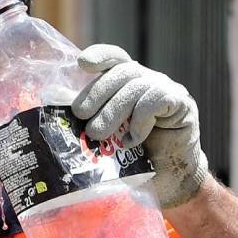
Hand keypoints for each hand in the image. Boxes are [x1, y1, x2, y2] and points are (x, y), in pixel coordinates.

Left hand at [72, 44, 208, 208]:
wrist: (168, 181)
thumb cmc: (135, 158)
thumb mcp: (106, 134)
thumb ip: (87, 114)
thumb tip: (54, 97)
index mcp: (129, 83)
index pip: (116, 58)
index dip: (100, 55)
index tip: (82, 64)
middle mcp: (150, 81)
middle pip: (122, 72)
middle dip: (97, 92)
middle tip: (80, 115)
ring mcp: (168, 90)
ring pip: (137, 87)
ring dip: (112, 111)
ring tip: (97, 134)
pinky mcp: (182, 105)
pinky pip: (156, 101)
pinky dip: (139, 121)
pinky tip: (131, 141)